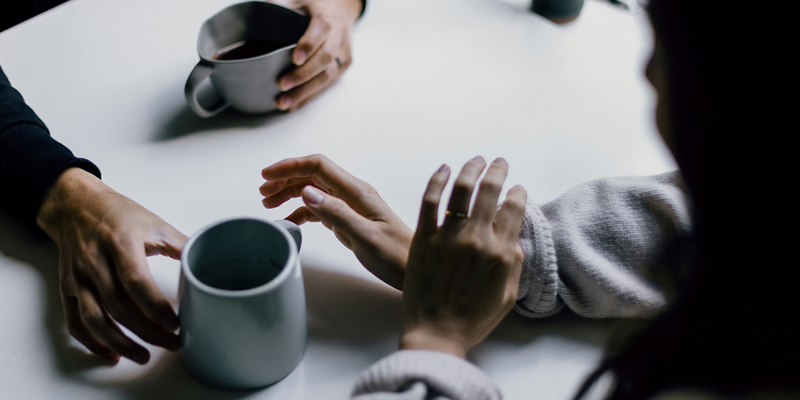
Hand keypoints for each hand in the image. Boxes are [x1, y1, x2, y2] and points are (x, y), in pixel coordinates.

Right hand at [36, 168, 187, 363]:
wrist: (76, 205)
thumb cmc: (119, 214)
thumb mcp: (155, 222)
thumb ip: (181, 244)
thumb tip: (208, 262)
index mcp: (121, 242)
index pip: (136, 281)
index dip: (156, 307)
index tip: (176, 323)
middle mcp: (95, 261)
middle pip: (118, 306)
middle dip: (147, 331)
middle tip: (171, 343)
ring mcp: (78, 276)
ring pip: (95, 318)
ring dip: (120, 342)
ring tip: (144, 356)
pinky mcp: (68, 287)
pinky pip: (75, 321)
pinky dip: (92, 341)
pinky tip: (112, 353)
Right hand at [260, 154, 411, 289]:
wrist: (414, 270)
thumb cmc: (395, 256)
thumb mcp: (365, 237)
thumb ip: (337, 214)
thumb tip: (307, 192)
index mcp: (357, 192)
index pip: (318, 166)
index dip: (290, 166)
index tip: (267, 175)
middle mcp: (353, 194)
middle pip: (313, 175)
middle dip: (286, 179)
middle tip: (263, 192)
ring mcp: (351, 206)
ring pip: (314, 190)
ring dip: (291, 193)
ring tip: (270, 204)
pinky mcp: (349, 220)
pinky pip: (320, 208)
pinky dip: (302, 211)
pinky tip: (291, 221)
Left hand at [271, 0, 362, 110]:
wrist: (341, 10)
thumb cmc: (314, 6)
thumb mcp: (299, 0)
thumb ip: (281, 6)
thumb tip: (257, 15)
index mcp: (327, 17)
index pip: (321, 30)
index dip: (309, 45)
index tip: (294, 59)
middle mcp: (339, 35)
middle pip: (325, 58)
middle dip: (303, 75)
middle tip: (282, 85)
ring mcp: (343, 52)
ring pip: (328, 76)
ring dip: (305, 92)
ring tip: (284, 102)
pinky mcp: (344, 65)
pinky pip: (328, 84)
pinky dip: (310, 95)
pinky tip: (295, 104)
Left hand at [399, 157, 526, 357]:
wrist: (436, 333)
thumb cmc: (472, 319)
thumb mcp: (508, 295)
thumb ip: (514, 263)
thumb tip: (514, 237)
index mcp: (501, 253)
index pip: (514, 209)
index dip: (518, 194)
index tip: (517, 188)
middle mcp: (477, 239)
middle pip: (490, 191)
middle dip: (498, 171)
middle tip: (499, 162)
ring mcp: (448, 236)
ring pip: (461, 189)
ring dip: (472, 168)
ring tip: (476, 160)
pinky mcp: (423, 237)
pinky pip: (430, 200)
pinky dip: (437, 179)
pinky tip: (444, 168)